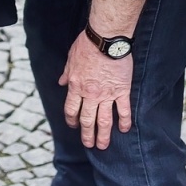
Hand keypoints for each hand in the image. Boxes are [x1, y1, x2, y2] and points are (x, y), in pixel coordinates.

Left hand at [59, 32, 133, 148]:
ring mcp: (107, 94)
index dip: (72, 120)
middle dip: (87, 134)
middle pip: (87, 120)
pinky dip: (124, 121)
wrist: (105, 39)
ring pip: (104, 120)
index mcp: (76, 86)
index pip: (71, 109)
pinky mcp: (121, 91)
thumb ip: (66, 73)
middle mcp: (90, 94)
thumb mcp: (70, 58)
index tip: (74, 126)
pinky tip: (124, 130)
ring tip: (103, 145)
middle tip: (89, 144)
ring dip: (103, 135)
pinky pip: (123, 110)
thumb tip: (60, 82)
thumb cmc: (87, 45)